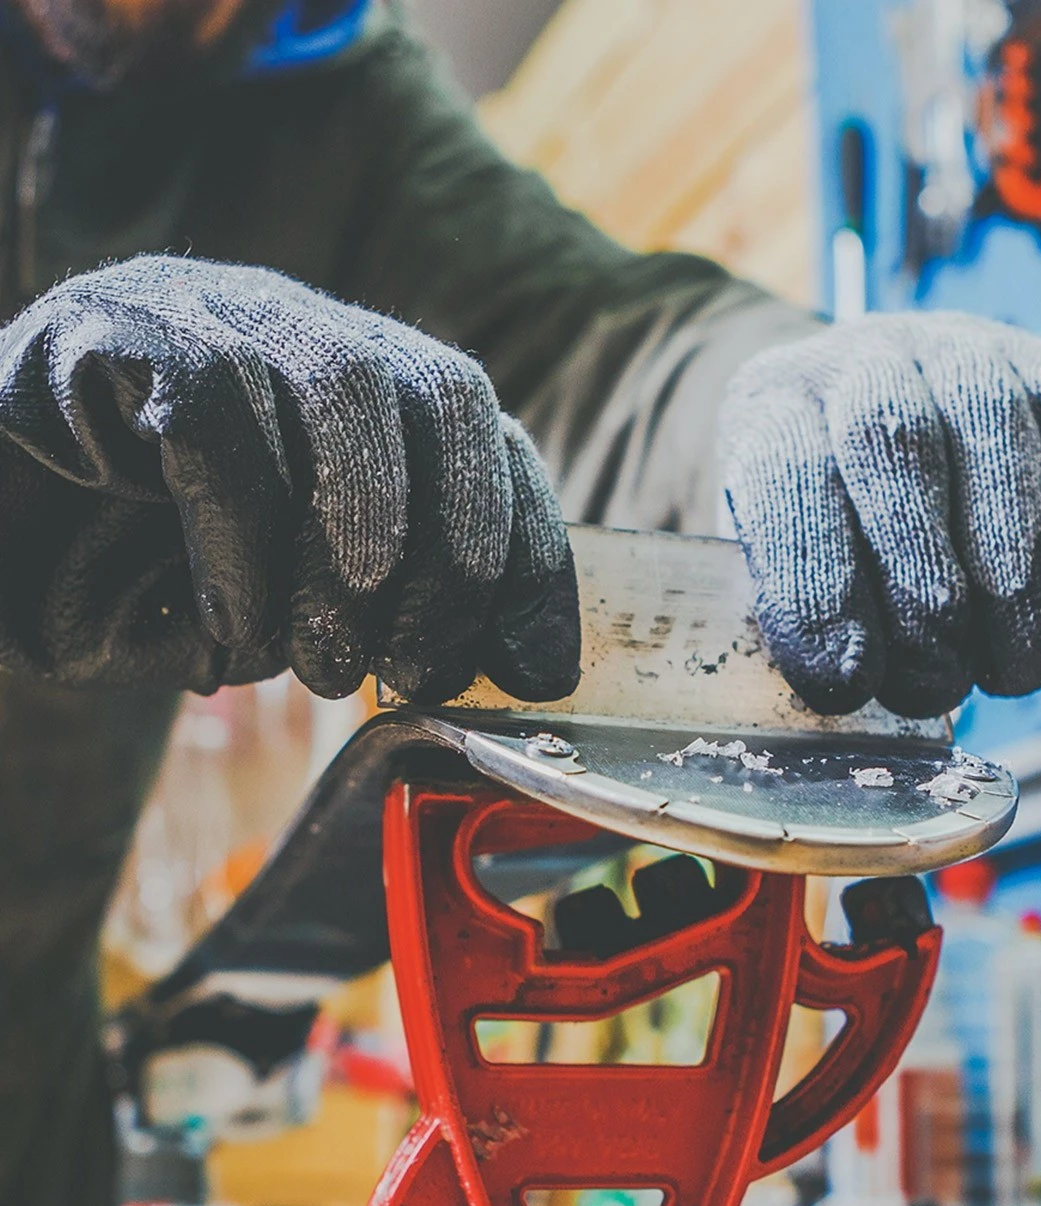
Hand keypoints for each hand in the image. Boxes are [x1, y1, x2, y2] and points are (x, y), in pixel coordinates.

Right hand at [0, 255, 578, 700]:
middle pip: (443, 392)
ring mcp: (202, 308)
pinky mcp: (106, 329)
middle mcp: (294, 326)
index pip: (485, 434)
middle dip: (459, 554)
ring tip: (326, 660)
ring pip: (345, 385)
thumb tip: (511, 660)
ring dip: (360, 547)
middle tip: (417, 669)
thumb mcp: (290, 611)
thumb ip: (389, 611)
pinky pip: (215, 416)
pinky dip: (244, 546)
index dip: (532, 549)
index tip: (540, 666)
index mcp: (354, 383)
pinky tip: (224, 631)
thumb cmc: (132, 586)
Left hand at [720, 312, 1040, 716]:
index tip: (846, 678)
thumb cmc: (829, 529)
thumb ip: (801, 610)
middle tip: (937, 680)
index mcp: (770, 405)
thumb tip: (849, 677)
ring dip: (1011, 568)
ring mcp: (961, 349)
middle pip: (890, 441)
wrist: (889, 430)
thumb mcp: (785, 566)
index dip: (816, 583)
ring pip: (992, 429)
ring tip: (1013, 667)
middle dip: (921, 580)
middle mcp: (861, 359)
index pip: (784, 476)